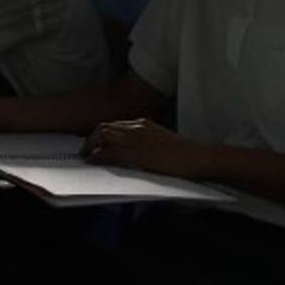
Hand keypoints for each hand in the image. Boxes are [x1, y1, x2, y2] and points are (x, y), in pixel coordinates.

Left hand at [82, 118, 206, 178]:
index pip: (113, 125)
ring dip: (91, 146)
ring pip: (104, 137)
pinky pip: (111, 153)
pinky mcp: (138, 154)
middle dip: (91, 139)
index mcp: (142, 123)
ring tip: (85, 156)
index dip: (100, 133)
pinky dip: (98, 155)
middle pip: (104, 128)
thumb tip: (133, 149)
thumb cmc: (184, 152)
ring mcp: (137, 140)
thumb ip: (145, 140)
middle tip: (85, 150)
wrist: (199, 156)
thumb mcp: (161, 140)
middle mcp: (137, 128)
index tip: (94, 142)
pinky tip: (93, 160)